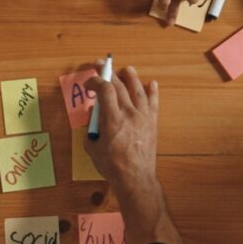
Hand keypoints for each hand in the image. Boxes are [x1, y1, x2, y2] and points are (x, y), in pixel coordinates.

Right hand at [82, 65, 160, 195]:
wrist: (135, 178)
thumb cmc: (112, 166)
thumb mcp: (92, 147)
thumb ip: (91, 129)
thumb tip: (94, 117)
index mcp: (112, 118)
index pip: (104, 89)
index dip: (95, 81)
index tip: (89, 83)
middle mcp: (129, 113)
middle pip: (119, 85)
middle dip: (108, 73)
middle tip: (100, 66)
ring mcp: (142, 117)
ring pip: (138, 89)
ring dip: (130, 77)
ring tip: (126, 69)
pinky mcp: (152, 123)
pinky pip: (153, 103)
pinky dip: (152, 91)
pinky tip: (151, 83)